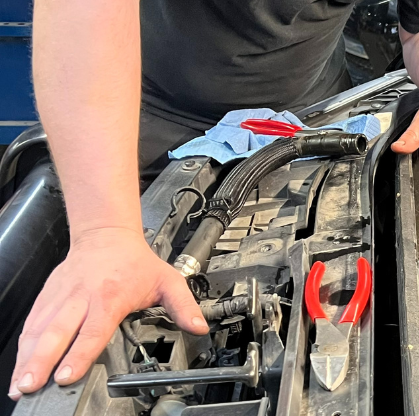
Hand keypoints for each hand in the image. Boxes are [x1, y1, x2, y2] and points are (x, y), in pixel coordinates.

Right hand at [8, 228, 208, 398]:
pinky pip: (32, 323)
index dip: (79, 354)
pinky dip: (23, 345)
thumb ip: (183, 305)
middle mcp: (82, 298)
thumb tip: (199, 327)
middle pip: (58, 333)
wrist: (106, 233)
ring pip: (39, 330)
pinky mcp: (48, 297)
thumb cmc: (135, 260)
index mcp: (110, 297)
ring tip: (19, 384)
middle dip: (42, 361)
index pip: (92, 330)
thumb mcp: (168, 279)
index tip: (67, 374)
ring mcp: (61, 298)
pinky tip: (19, 365)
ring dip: (27, 358)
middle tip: (31, 385)